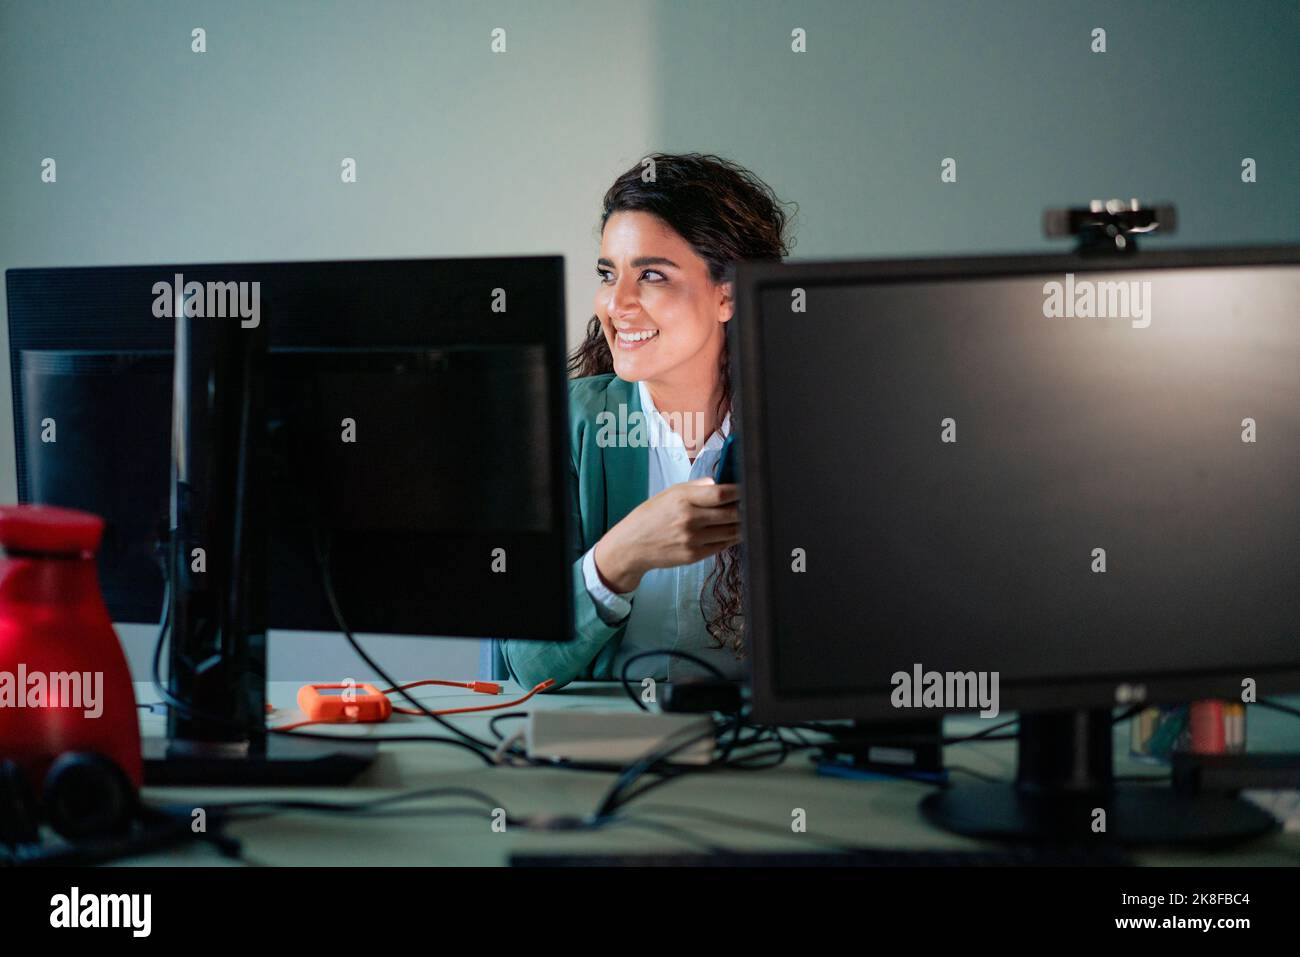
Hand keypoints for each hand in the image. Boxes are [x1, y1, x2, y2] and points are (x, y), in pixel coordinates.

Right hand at [593, 478, 739, 592]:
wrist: (632, 544)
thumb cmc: (652, 516)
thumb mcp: (670, 493)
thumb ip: (697, 487)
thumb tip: (720, 482)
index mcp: (682, 499)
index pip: (721, 494)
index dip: (739, 492)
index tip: (747, 489)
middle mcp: (689, 519)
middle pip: (731, 514)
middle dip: (744, 509)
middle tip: (749, 505)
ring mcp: (692, 539)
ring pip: (730, 532)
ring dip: (741, 525)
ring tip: (742, 519)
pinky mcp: (693, 555)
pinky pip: (721, 546)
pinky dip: (730, 539)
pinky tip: (730, 532)